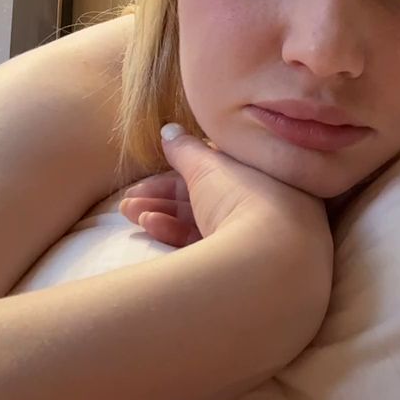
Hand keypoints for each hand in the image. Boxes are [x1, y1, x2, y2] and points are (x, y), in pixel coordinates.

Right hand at [120, 124, 330, 256]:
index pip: (215, 172)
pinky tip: (148, 225)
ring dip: (160, 215)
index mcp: (261, 177)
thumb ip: (186, 149)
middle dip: (160, 198)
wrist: (272, 259)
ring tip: (128, 212)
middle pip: (203, 200)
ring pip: (199, 223)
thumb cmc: (245, 199)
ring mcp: (252, 241)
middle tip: (127, 201)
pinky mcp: (240, 269)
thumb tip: (169, 130)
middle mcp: (262, 208)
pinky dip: (174, 234)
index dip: (177, 172)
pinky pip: (203, 247)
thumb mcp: (209, 166)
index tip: (149, 176)